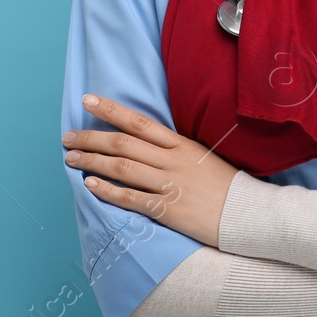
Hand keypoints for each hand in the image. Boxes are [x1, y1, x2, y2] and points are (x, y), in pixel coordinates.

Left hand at [61, 94, 240, 246]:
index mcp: (180, 144)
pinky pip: (132, 198)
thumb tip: (142, 142)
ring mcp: (170, 185)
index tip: (87, 101)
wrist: (248, 214)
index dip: (110, 110)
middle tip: (68, 138)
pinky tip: (91, 186)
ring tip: (71, 159)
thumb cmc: (225, 186)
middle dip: (91, 138)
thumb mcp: (201, 157)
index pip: (138, 121)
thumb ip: (173, 149)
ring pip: (122, 168)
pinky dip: (109, 191)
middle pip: (123, 144)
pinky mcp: (169, 210)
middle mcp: (172, 160)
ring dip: (92, 162)